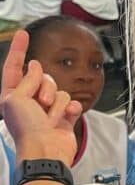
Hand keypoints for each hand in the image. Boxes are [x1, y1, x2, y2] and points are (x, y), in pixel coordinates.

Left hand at [1, 30, 80, 164]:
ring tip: (50, 117)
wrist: (46, 151)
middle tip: (40, 103)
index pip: (14, 66)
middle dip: (45, 87)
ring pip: (58, 89)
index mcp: (12, 95)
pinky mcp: (63, 116)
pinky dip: (69, 108)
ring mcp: (46, 108)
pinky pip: (71, 101)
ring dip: (56, 102)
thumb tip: (35, 66)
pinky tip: (66, 117)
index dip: (19, 50)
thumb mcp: (18, 98)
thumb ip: (28, 79)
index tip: (23, 34)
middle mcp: (29, 100)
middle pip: (43, 77)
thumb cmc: (27, 129)